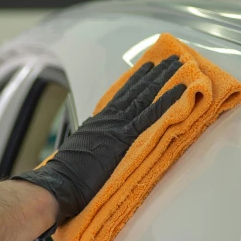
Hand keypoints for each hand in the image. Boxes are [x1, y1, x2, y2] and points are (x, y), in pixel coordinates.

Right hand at [14, 55, 185, 232]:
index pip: (122, 95)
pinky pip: (151, 115)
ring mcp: (118, 126)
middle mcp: (110, 118)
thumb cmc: (66, 173)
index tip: (148, 68)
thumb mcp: (81, 150)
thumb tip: (100, 140)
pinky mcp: (125, 138)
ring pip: (145, 96)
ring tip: (177, 64)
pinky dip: (166, 101)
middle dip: (154, 74)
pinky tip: (179, 91)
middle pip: (136, 90)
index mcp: (100, 121)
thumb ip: (95, 141)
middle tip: (170, 60)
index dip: (137, 81)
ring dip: (163, 79)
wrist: (60, 181)